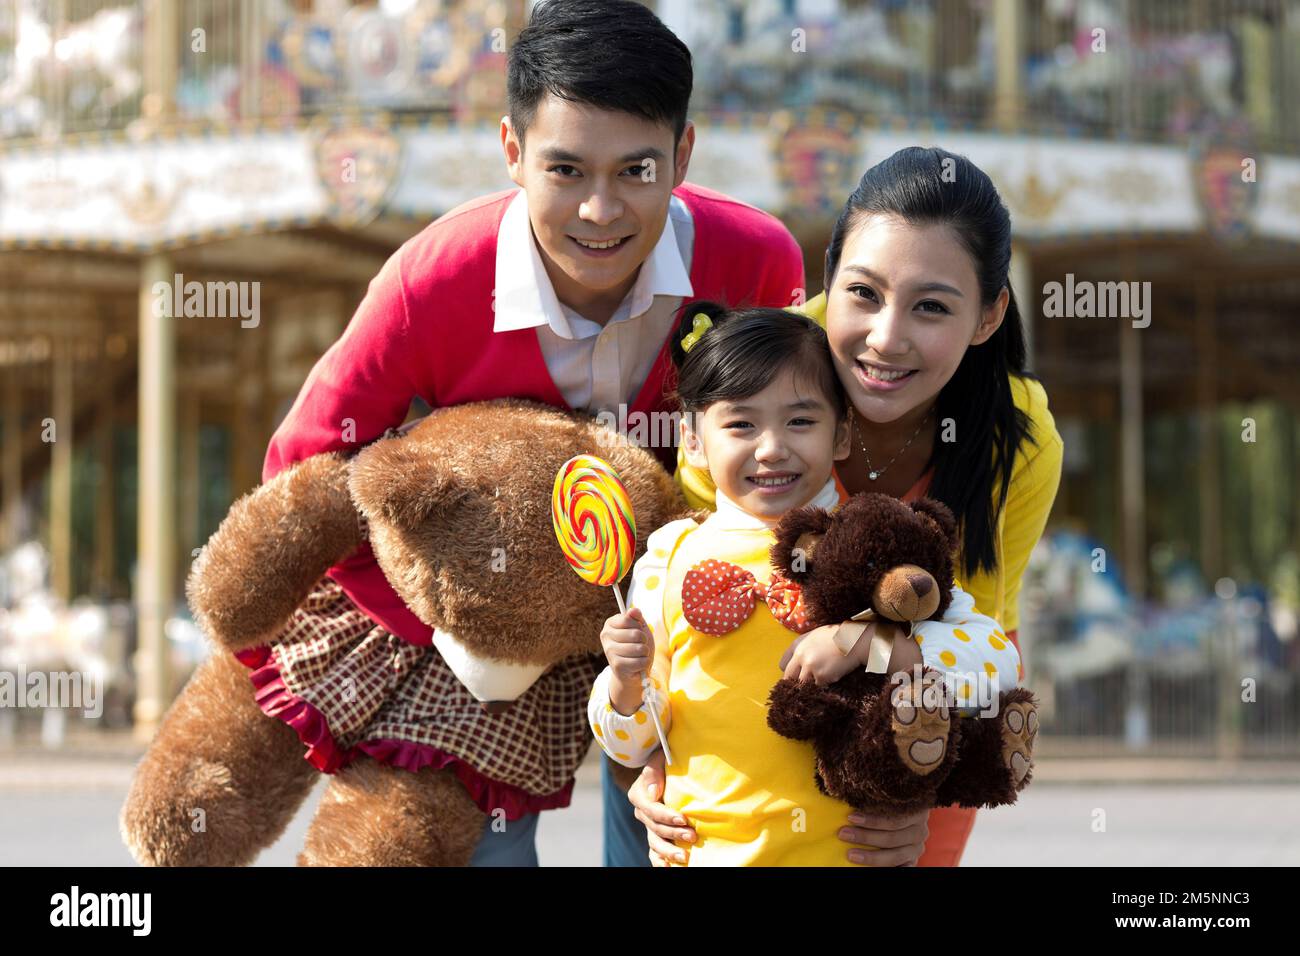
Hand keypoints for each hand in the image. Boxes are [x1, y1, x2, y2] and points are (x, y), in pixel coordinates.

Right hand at [601, 609, 652, 680]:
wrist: (633, 669)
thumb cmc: (637, 645)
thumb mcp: (639, 628)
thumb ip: (637, 618)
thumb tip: (634, 610)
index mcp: (610, 624)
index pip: (627, 619)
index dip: (638, 625)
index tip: (638, 630)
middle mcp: (606, 636)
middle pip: (635, 634)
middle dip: (644, 640)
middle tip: (640, 644)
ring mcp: (609, 651)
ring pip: (639, 649)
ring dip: (645, 652)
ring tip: (640, 655)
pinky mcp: (616, 665)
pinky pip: (640, 661)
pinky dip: (645, 663)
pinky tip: (638, 664)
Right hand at [626, 749, 696, 865]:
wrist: (665, 769)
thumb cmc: (665, 761)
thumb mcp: (659, 758)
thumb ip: (654, 770)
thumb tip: (654, 792)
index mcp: (639, 795)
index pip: (652, 809)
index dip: (667, 815)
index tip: (684, 818)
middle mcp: (642, 813)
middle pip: (655, 828)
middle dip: (674, 833)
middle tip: (693, 836)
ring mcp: (648, 826)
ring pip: (655, 844)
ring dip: (669, 852)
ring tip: (685, 857)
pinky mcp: (656, 835)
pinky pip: (654, 853)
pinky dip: (660, 862)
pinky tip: (670, 868)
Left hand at [778, 623, 863, 684]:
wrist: (854, 641)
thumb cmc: (836, 636)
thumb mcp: (813, 636)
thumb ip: (801, 647)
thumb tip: (794, 660)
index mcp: (798, 647)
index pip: (783, 666)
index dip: (788, 674)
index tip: (791, 679)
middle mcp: (802, 658)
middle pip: (790, 678)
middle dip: (793, 685)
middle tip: (797, 692)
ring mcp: (812, 668)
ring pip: (803, 685)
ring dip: (808, 687)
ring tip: (814, 688)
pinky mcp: (823, 677)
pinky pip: (818, 687)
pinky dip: (823, 686)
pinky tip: (830, 680)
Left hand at [838, 806, 930, 865]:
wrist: (905, 818)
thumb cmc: (886, 805)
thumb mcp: (887, 801)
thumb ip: (875, 801)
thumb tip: (849, 800)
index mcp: (915, 811)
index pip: (893, 817)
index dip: (872, 820)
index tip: (850, 817)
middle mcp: (920, 830)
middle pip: (892, 837)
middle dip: (865, 837)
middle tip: (843, 834)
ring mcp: (917, 847)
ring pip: (895, 855)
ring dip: (871, 856)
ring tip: (851, 854)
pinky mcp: (913, 860)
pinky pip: (904, 868)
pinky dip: (889, 868)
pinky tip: (872, 868)